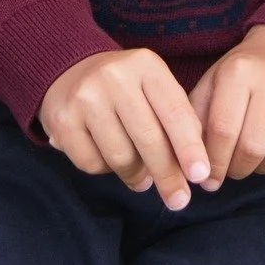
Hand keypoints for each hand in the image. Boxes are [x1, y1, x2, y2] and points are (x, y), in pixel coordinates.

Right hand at [40, 47, 210, 208]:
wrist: (70, 71)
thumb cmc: (126, 88)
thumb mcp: (155, 87)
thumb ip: (178, 118)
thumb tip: (197, 166)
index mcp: (145, 65)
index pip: (174, 111)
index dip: (189, 147)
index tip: (201, 176)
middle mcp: (114, 76)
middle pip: (148, 139)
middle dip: (168, 175)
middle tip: (179, 200)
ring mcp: (86, 97)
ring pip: (121, 157)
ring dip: (137, 176)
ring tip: (142, 179)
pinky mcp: (63, 121)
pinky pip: (92, 164)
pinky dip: (106, 171)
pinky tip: (109, 160)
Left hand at [189, 24, 264, 188]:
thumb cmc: (241, 77)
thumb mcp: (212, 85)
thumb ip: (196, 121)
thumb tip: (197, 169)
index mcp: (238, 71)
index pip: (222, 130)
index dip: (214, 163)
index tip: (209, 178)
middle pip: (252, 147)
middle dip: (237, 169)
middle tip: (234, 168)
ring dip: (264, 170)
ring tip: (256, 160)